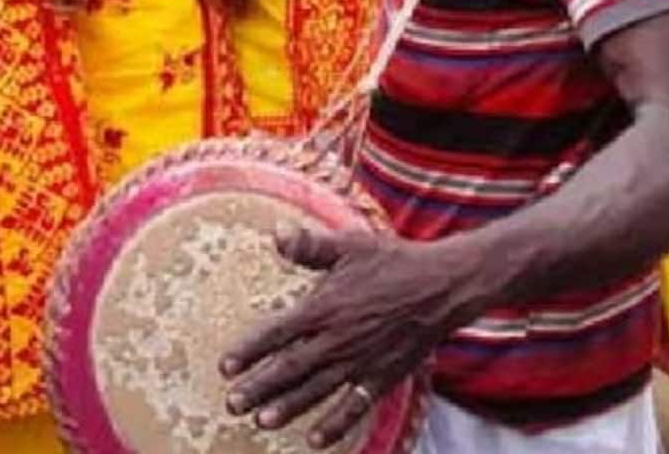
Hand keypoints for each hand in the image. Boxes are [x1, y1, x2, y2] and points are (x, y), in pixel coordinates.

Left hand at [222, 228, 475, 448]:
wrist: (444, 286)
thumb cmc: (394, 261)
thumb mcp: (350, 245)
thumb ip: (310, 245)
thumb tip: (276, 235)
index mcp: (324, 307)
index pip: (276, 333)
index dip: (248, 350)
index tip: (224, 366)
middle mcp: (338, 339)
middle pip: (289, 368)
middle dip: (258, 387)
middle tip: (231, 404)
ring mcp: (360, 362)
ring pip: (316, 391)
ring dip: (287, 407)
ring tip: (262, 421)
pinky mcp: (382, 376)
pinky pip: (354, 406)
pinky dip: (335, 425)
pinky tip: (316, 440)